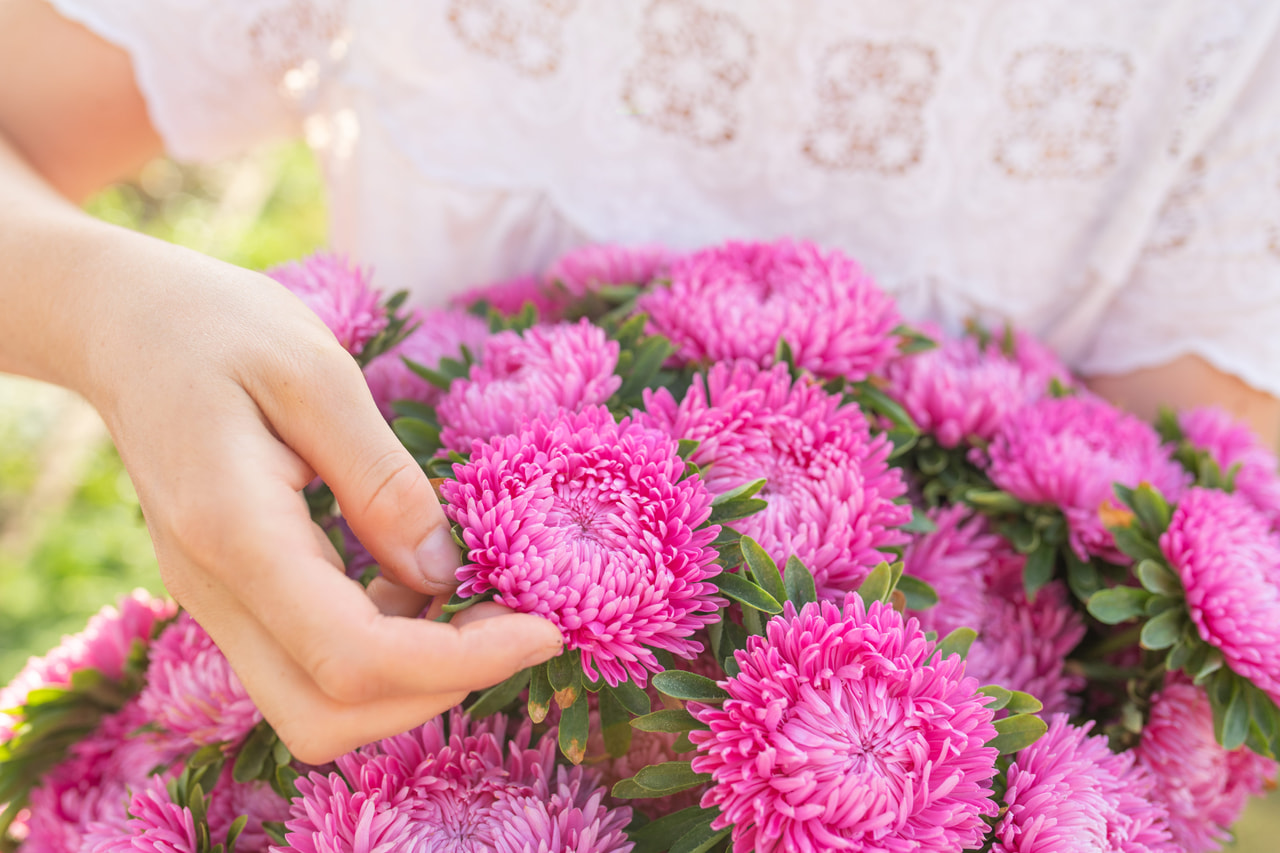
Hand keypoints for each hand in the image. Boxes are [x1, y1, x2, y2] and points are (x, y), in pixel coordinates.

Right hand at [84, 243, 562, 763]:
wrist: (123, 330)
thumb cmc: (219, 329)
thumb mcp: (316, 372)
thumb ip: (382, 479)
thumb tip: (442, 570)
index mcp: (235, 533)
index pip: (355, 658)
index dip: (461, 664)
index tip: (544, 629)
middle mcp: (215, 593)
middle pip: (329, 717)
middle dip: (438, 690)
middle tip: (515, 622)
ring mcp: (216, 605)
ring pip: (317, 709)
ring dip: (413, 679)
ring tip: (479, 600)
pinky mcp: (233, 599)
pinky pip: (310, 665)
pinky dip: (385, 651)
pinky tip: (422, 582)